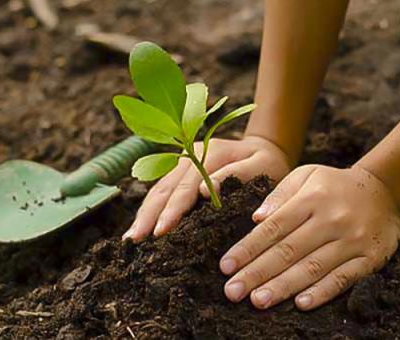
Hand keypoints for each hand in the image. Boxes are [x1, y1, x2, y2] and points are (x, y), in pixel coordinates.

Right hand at [123, 136, 291, 240]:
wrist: (265, 148)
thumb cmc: (268, 162)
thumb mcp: (262, 165)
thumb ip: (236, 175)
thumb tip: (205, 192)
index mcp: (209, 153)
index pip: (186, 186)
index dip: (172, 210)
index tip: (161, 231)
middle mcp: (189, 155)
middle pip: (164, 188)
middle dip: (148, 216)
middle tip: (135, 241)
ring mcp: (182, 162)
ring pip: (157, 189)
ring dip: (144, 214)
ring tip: (130, 239)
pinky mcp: (180, 172)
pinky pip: (160, 191)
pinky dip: (149, 209)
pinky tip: (140, 227)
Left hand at [219, 165, 399, 309]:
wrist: (385, 191)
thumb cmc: (334, 185)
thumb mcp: (306, 175)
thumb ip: (279, 194)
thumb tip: (256, 218)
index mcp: (311, 199)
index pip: (273, 227)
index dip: (247, 248)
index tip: (226, 266)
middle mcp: (330, 220)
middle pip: (288, 251)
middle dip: (257, 273)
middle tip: (233, 292)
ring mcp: (352, 240)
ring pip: (313, 267)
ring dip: (283, 286)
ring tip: (258, 300)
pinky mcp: (370, 258)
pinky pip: (344, 278)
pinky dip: (323, 292)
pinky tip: (302, 303)